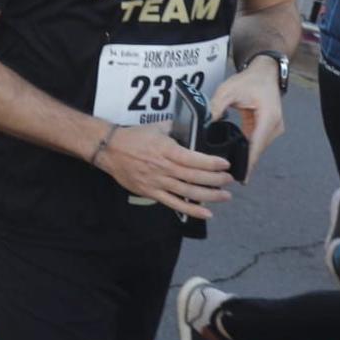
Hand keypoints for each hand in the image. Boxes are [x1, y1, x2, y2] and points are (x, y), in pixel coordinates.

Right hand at [96, 124, 233, 220]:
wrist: (110, 149)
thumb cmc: (133, 137)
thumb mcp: (157, 127)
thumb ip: (176, 128)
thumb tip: (192, 126)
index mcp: (166, 150)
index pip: (194, 159)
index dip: (212, 163)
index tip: (225, 164)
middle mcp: (164, 168)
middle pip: (195, 177)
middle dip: (216, 180)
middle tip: (229, 180)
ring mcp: (158, 182)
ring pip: (188, 192)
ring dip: (210, 195)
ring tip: (225, 196)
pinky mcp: (152, 192)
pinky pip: (174, 204)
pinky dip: (191, 210)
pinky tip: (206, 213)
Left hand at [209, 57, 285, 178]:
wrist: (264, 73)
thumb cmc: (249, 80)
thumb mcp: (228, 90)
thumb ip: (216, 107)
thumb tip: (205, 124)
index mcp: (269, 116)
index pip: (257, 144)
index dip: (248, 161)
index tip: (241, 177)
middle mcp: (274, 125)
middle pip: (257, 149)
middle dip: (244, 163)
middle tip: (226, 177)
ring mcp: (273, 128)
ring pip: (257, 148)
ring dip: (246, 157)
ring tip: (228, 171)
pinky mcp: (268, 129)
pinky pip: (256, 143)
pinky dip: (246, 150)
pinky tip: (235, 159)